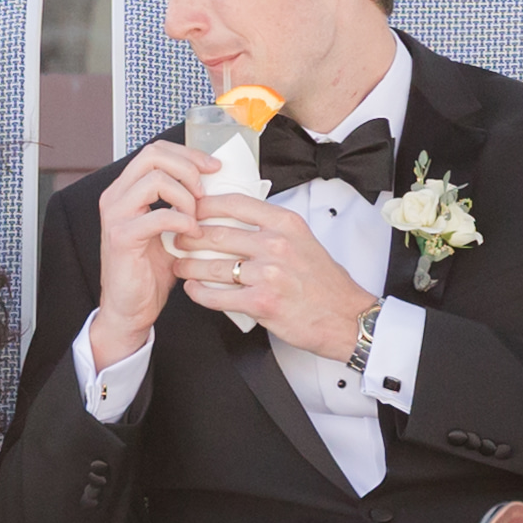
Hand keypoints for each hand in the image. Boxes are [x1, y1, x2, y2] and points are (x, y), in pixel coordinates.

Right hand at [80, 141, 205, 368]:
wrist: (130, 308)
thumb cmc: (150, 272)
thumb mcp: (169, 229)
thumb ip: (182, 204)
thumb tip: (215, 185)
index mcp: (126, 190)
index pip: (155, 151)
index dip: (187, 154)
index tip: (212, 167)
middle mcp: (116, 196)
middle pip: (153, 155)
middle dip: (188, 167)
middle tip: (205, 189)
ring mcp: (116, 215)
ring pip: (155, 180)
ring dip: (185, 195)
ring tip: (196, 216)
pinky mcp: (122, 237)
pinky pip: (159, 215)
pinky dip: (182, 221)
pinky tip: (191, 235)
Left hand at [177, 187, 375, 362]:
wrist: (345, 318)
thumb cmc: (325, 284)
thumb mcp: (304, 241)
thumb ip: (273, 229)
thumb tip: (237, 220)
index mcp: (286, 224)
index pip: (235, 203)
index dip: (205, 204)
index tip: (191, 208)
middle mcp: (276, 245)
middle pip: (216, 234)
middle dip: (189, 237)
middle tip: (177, 239)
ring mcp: (268, 274)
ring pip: (212, 266)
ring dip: (188, 266)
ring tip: (180, 265)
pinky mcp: (261, 302)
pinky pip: (217, 295)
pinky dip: (199, 292)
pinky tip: (193, 289)